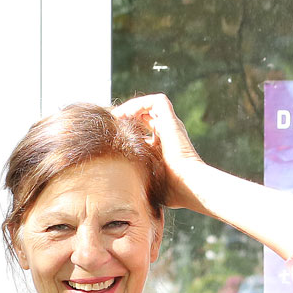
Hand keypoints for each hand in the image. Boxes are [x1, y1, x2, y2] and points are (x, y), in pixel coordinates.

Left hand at [114, 94, 207, 211]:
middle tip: (107, 125)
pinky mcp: (173, 122)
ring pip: (149, 106)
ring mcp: (170, 126)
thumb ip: (130, 176)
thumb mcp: (142, 180)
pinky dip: (140, 104)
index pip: (140, 130)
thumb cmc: (166, 190)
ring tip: (114, 119)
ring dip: (130, 108)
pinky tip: (125, 116)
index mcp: (159, 146)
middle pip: (143, 116)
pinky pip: (157, 102)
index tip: (106, 136)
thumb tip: (110, 188)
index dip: (123, 129)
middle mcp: (166, 133)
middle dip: (124, 117)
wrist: (186, 185)